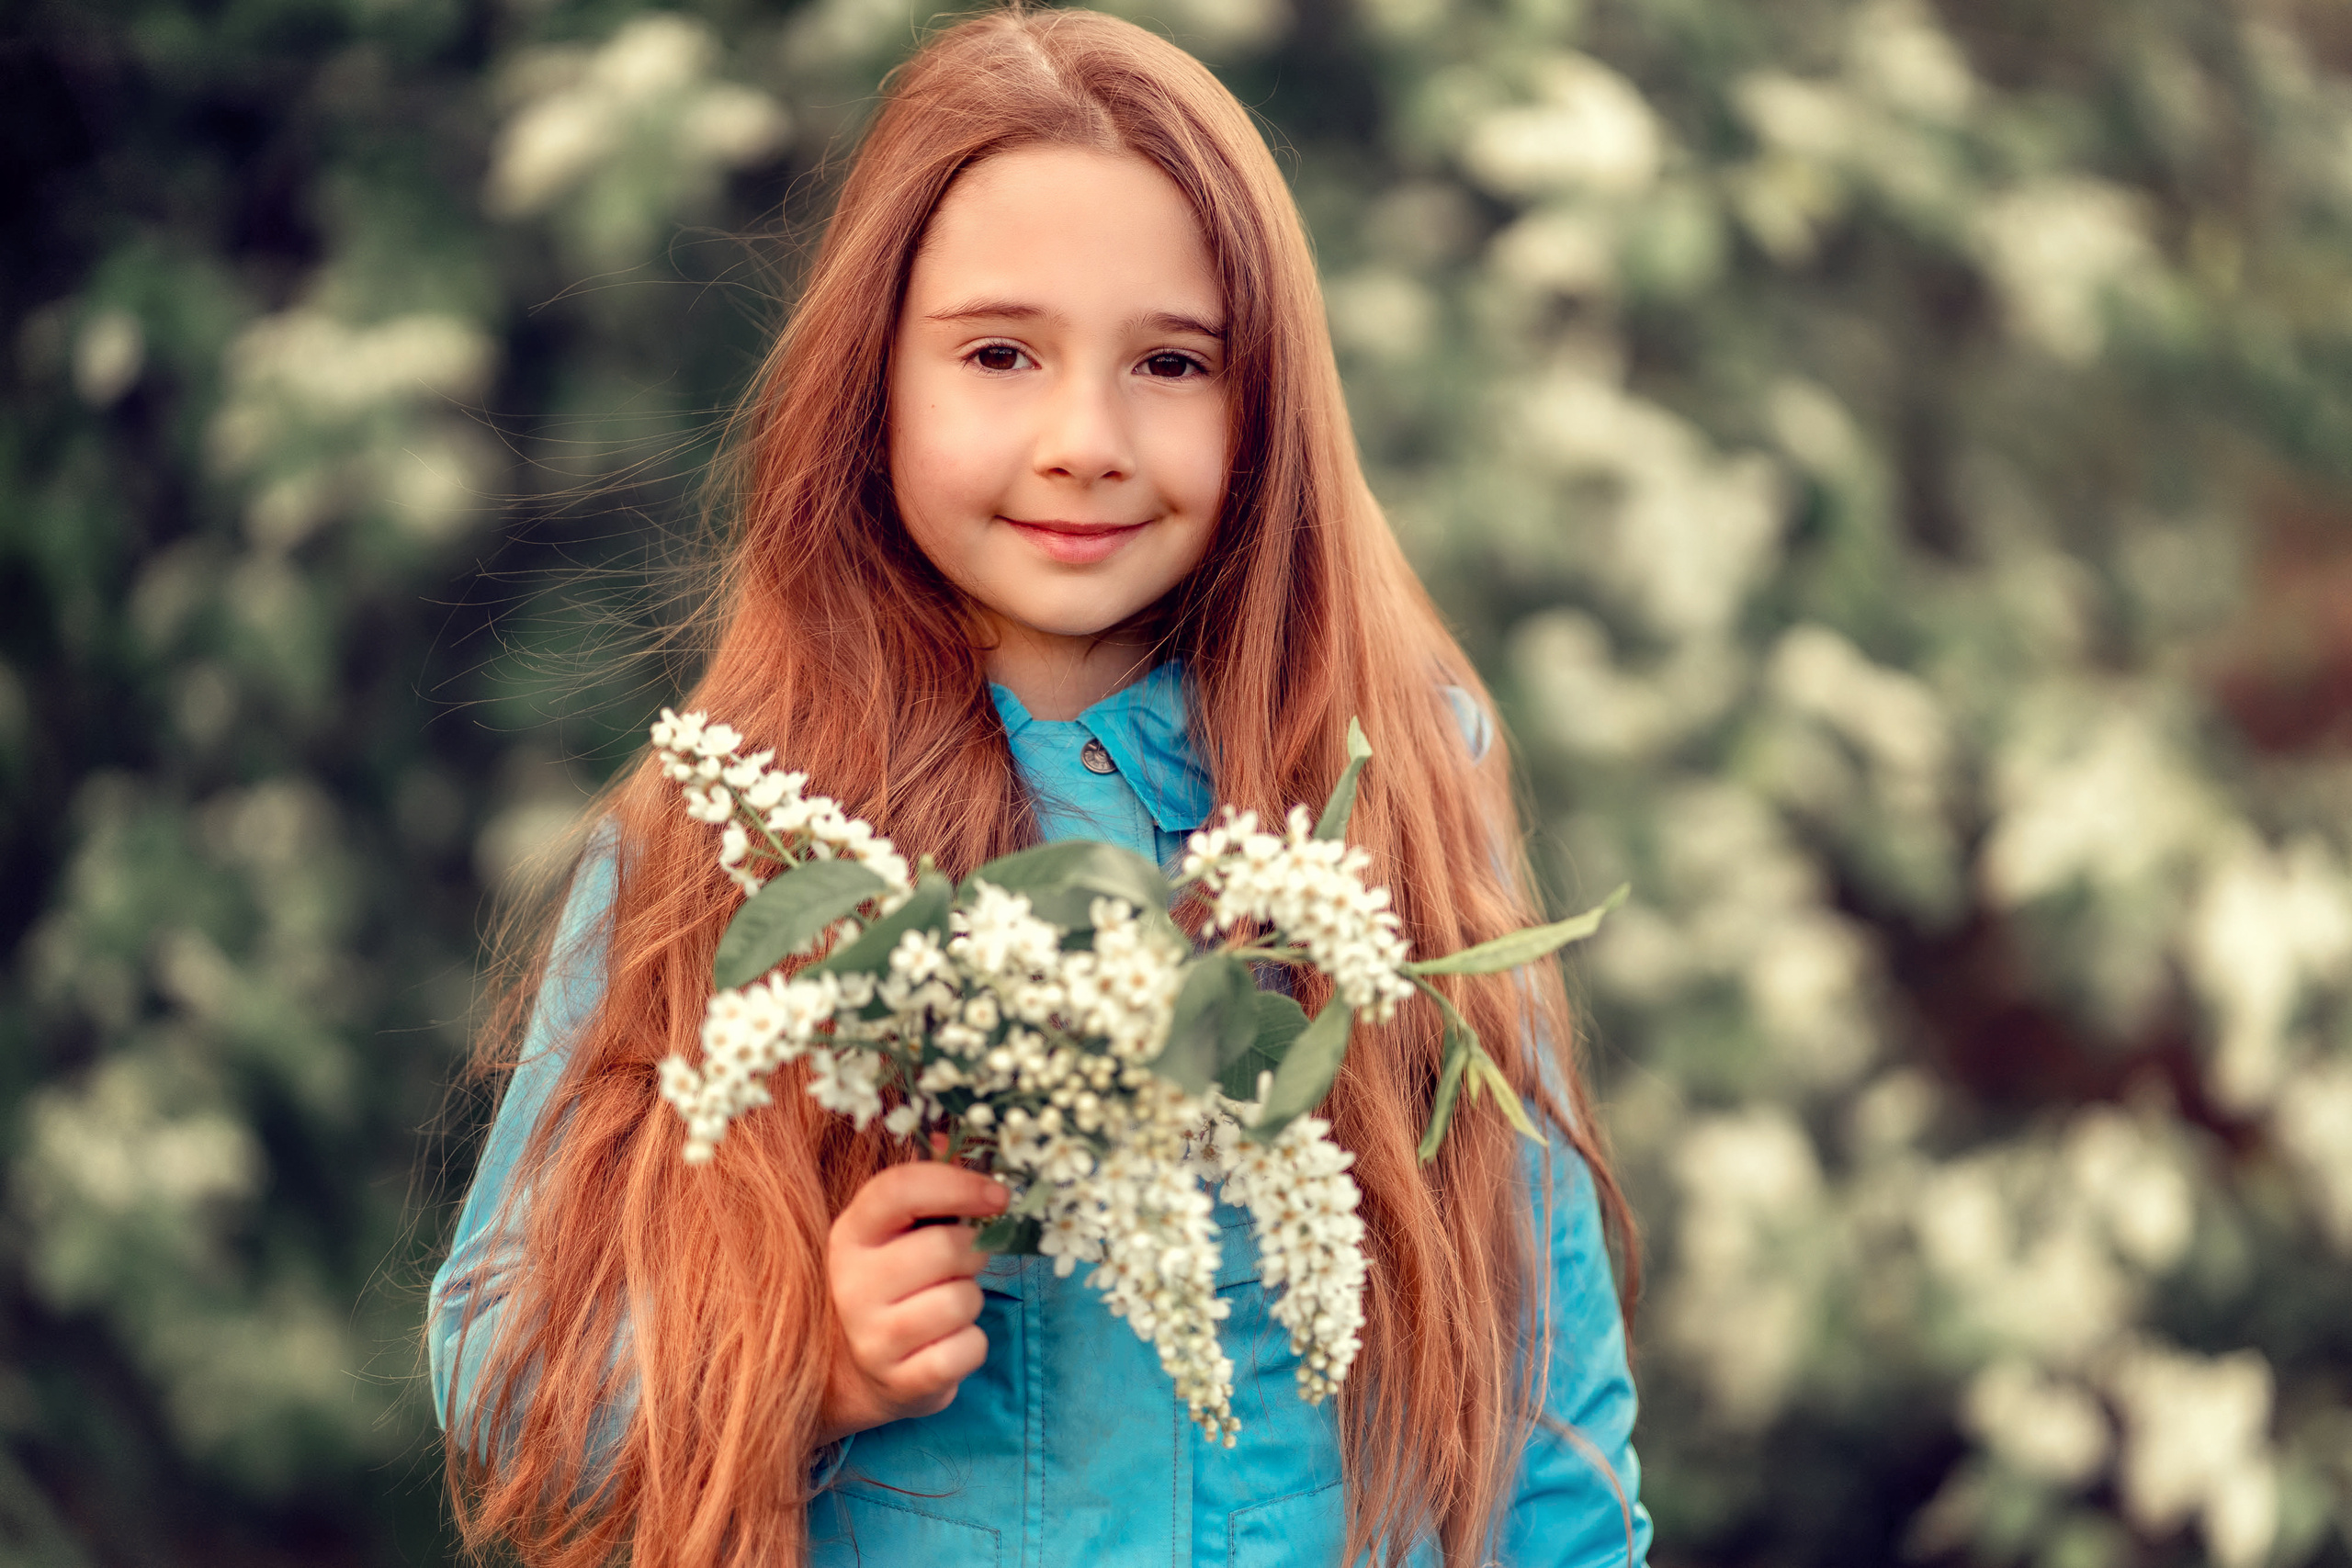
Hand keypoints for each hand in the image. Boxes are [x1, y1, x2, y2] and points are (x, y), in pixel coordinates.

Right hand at [814, 1156, 1007, 1446]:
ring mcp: (871, 1336)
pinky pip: (968, 1350)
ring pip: (963, 1301)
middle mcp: (851, 1283)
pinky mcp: (899, 1382)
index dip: (958, 1184)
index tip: (1000, 1195)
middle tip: (964, 1263)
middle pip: (947, 1248)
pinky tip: (945, 1344)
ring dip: (972, 1301)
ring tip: (945, 1306)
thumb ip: (930, 1184)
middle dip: (974, 1254)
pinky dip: (972, 1346)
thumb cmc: (896, 1283)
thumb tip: (954, 1133)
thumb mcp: (899, 1231)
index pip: (899, 1189)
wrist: (858, 1371)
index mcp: (851, 1233)